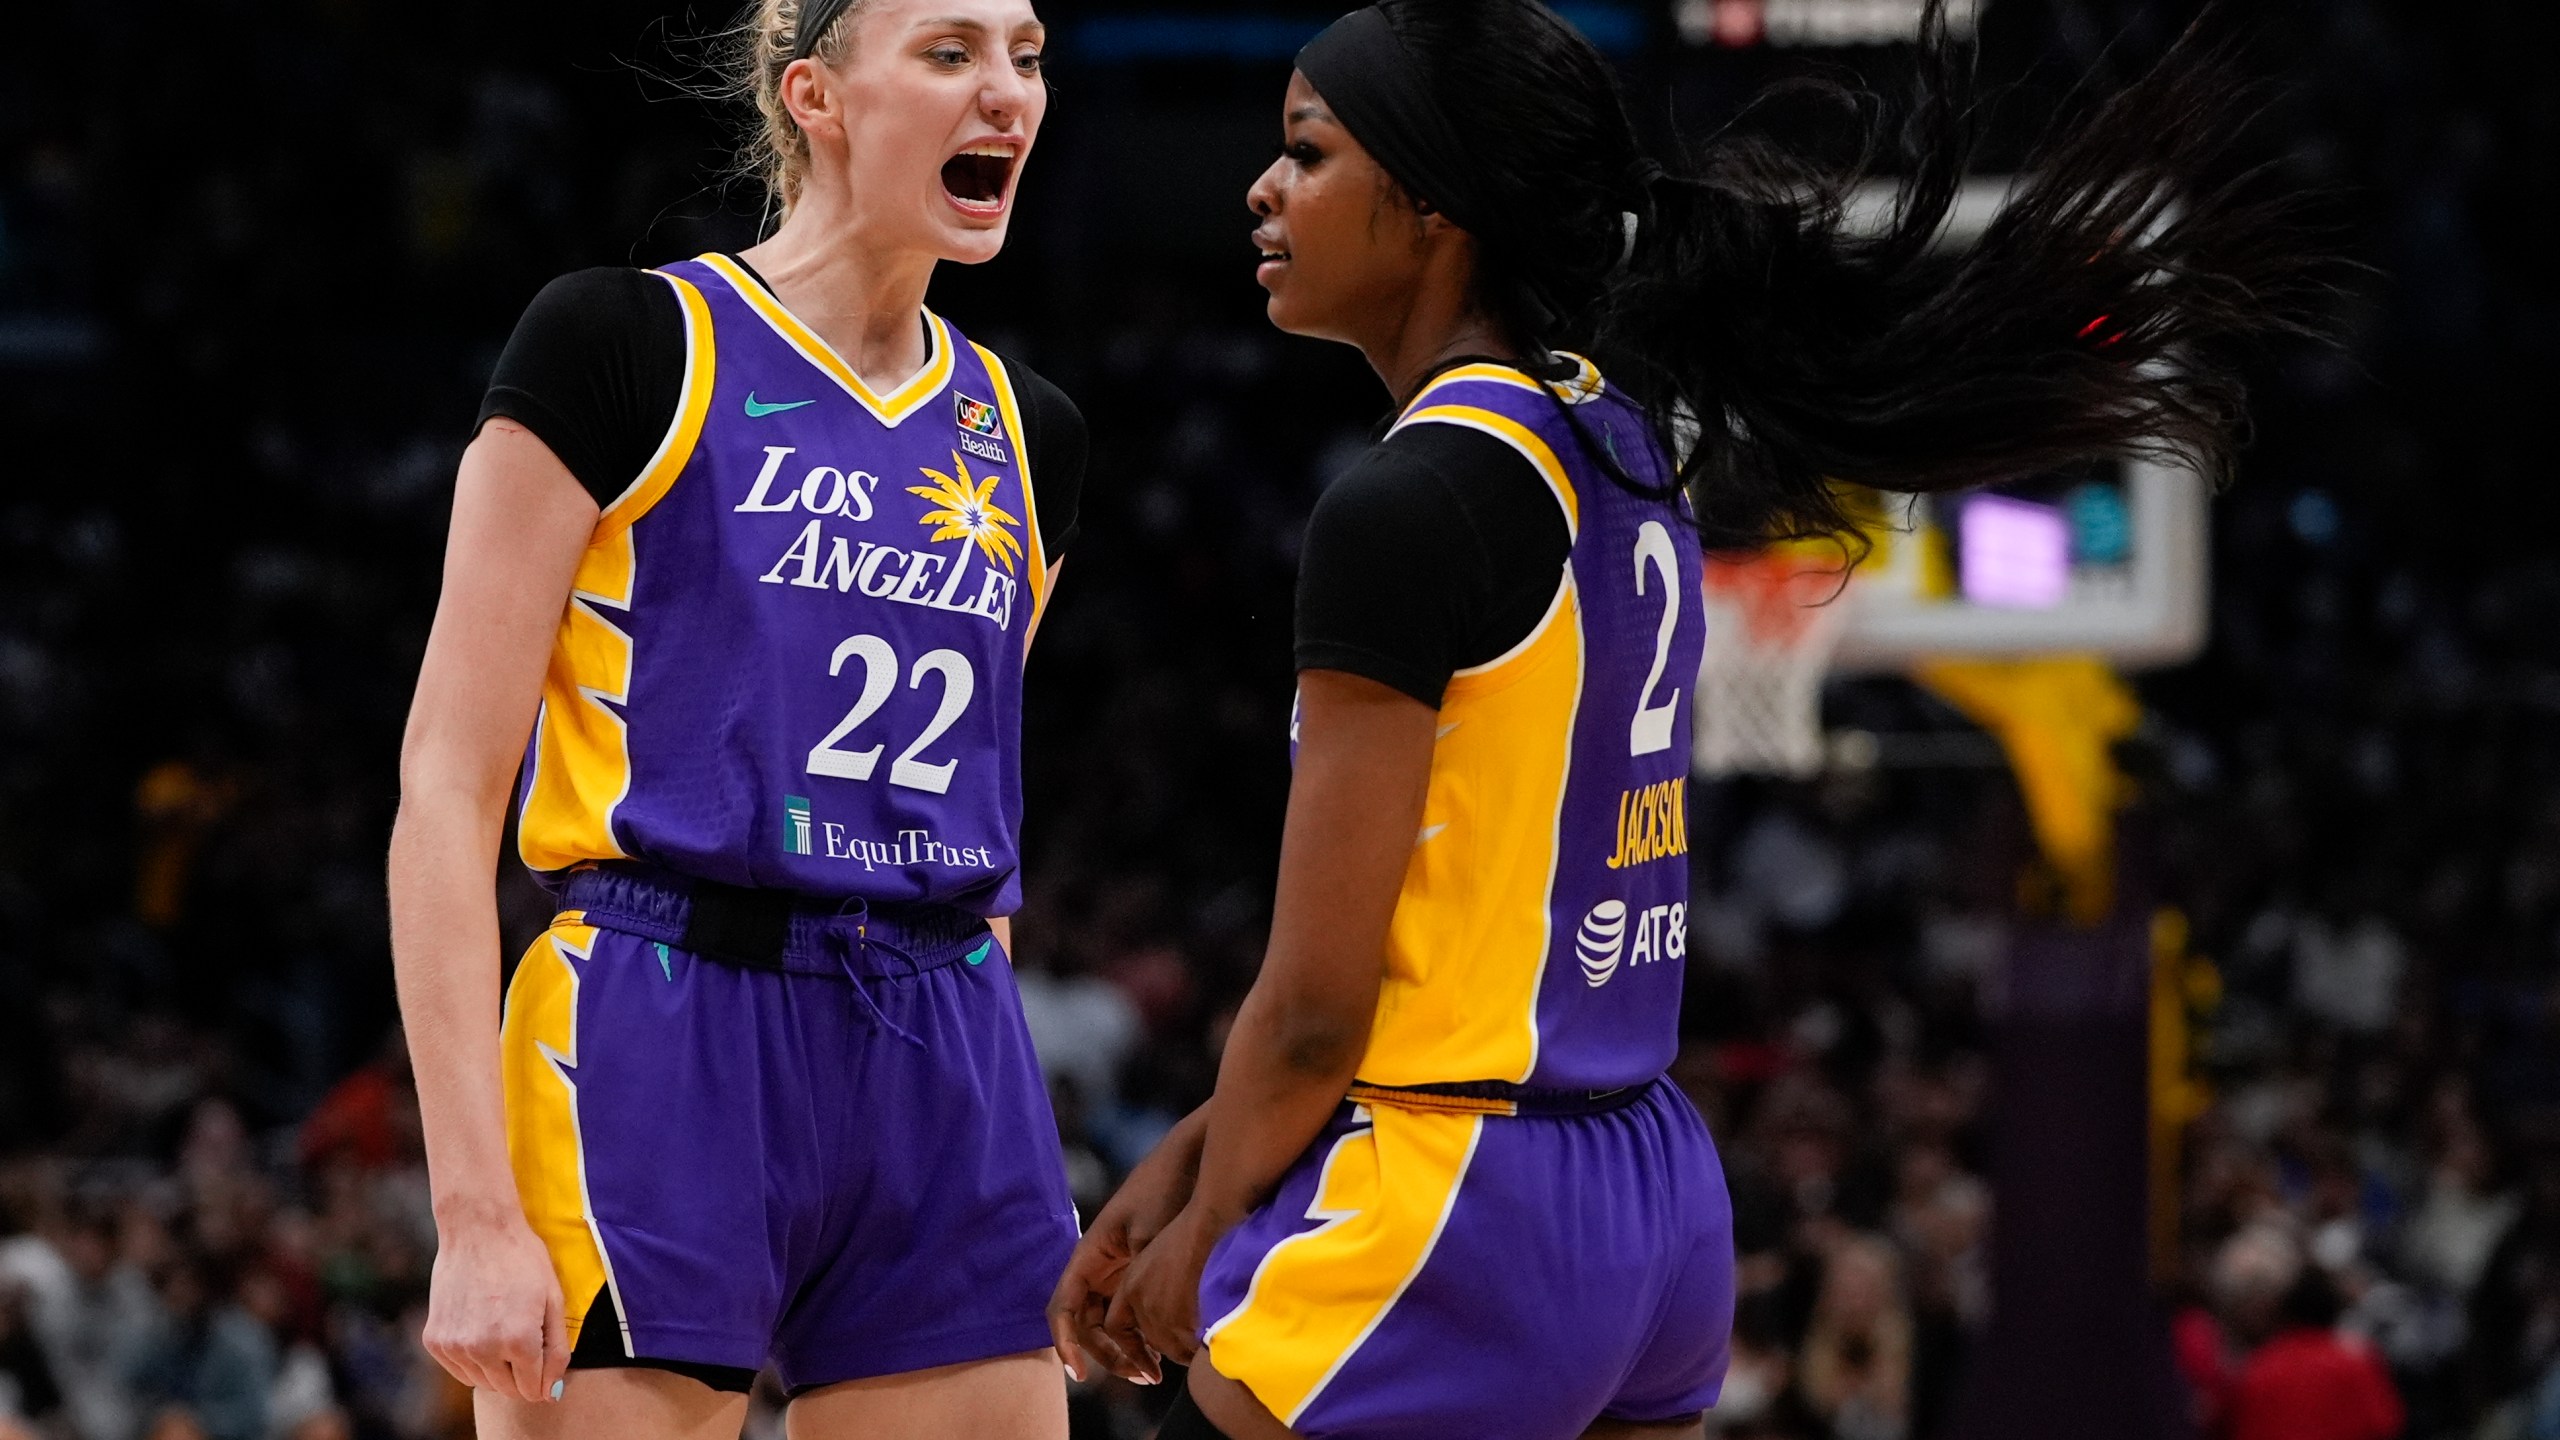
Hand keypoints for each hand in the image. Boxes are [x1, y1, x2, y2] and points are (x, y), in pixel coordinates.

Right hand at [421, 1201, 568, 1403]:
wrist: (478, 1231)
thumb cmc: (522, 1260)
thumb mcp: (553, 1300)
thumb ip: (556, 1350)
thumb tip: (551, 1392)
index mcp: (519, 1340)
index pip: (534, 1389)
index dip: (543, 1378)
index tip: (543, 1361)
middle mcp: (483, 1349)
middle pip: (508, 1389)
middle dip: (521, 1374)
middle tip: (524, 1339)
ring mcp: (455, 1346)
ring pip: (483, 1383)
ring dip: (497, 1368)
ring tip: (503, 1329)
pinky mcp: (435, 1341)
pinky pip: (459, 1370)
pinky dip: (473, 1360)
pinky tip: (482, 1330)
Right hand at [1049, 1123, 1203, 1382]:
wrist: (1199, 1158)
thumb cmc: (1169, 1189)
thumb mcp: (1148, 1237)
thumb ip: (1135, 1282)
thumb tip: (1132, 1327)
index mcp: (1090, 1254)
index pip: (1064, 1310)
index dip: (1067, 1344)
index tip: (1080, 1375)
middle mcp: (1099, 1266)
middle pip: (1088, 1326)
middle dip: (1108, 1355)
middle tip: (1143, 1376)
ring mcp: (1120, 1270)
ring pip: (1110, 1324)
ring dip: (1126, 1350)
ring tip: (1155, 1372)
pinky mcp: (1143, 1274)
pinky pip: (1133, 1314)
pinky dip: (1143, 1335)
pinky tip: (1165, 1352)